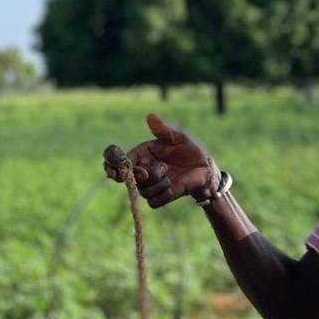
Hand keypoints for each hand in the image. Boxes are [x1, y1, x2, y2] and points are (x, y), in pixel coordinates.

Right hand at [103, 113, 220, 207]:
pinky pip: (153, 202)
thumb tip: (150, 116)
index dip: (113, 163)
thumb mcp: (178, 137)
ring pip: (142, 191)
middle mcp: (143, 170)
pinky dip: (163, 195)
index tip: (120, 165)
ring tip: (169, 174)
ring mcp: (151, 185)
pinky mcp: (162, 197)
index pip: (119, 161)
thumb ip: (163, 130)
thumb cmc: (190, 149)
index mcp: (142, 154)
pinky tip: (173, 186)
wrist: (205, 167)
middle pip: (129, 178)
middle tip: (147, 172)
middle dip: (138, 176)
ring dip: (156, 183)